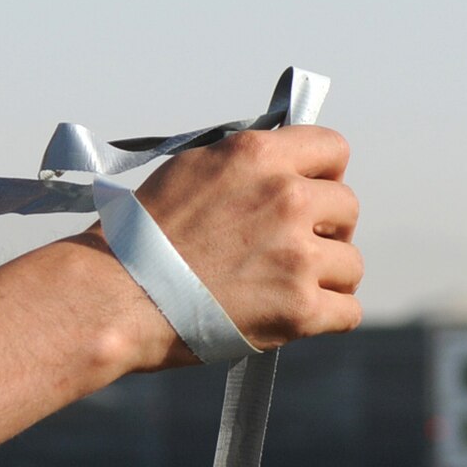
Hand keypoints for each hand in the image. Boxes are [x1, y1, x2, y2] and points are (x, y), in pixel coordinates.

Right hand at [111, 126, 361, 369]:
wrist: (115, 297)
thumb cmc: (140, 237)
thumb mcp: (191, 169)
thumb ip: (246, 164)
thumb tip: (284, 163)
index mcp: (258, 156)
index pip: (333, 149)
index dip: (323, 174)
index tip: (308, 194)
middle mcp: (285, 197)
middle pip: (347, 207)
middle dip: (325, 228)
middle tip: (289, 249)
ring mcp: (296, 256)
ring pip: (350, 263)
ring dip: (325, 277)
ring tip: (285, 287)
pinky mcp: (299, 309)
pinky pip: (348, 311)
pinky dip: (325, 317)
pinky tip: (296, 316)